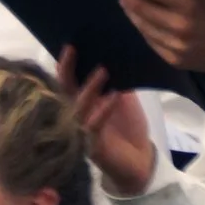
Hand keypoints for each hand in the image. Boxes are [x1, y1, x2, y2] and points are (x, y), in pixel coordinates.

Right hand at [59, 47, 158, 195]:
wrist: (140, 160)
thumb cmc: (128, 128)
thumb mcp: (123, 98)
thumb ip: (116, 81)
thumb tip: (112, 55)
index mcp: (81, 102)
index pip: (68, 80)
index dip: (67, 64)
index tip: (71, 43)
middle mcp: (76, 115)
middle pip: (64, 90)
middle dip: (66, 70)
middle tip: (72, 49)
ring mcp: (80, 130)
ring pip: (78, 106)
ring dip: (90, 88)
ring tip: (103, 70)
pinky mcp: (91, 145)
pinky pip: (94, 125)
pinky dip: (105, 109)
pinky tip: (115, 95)